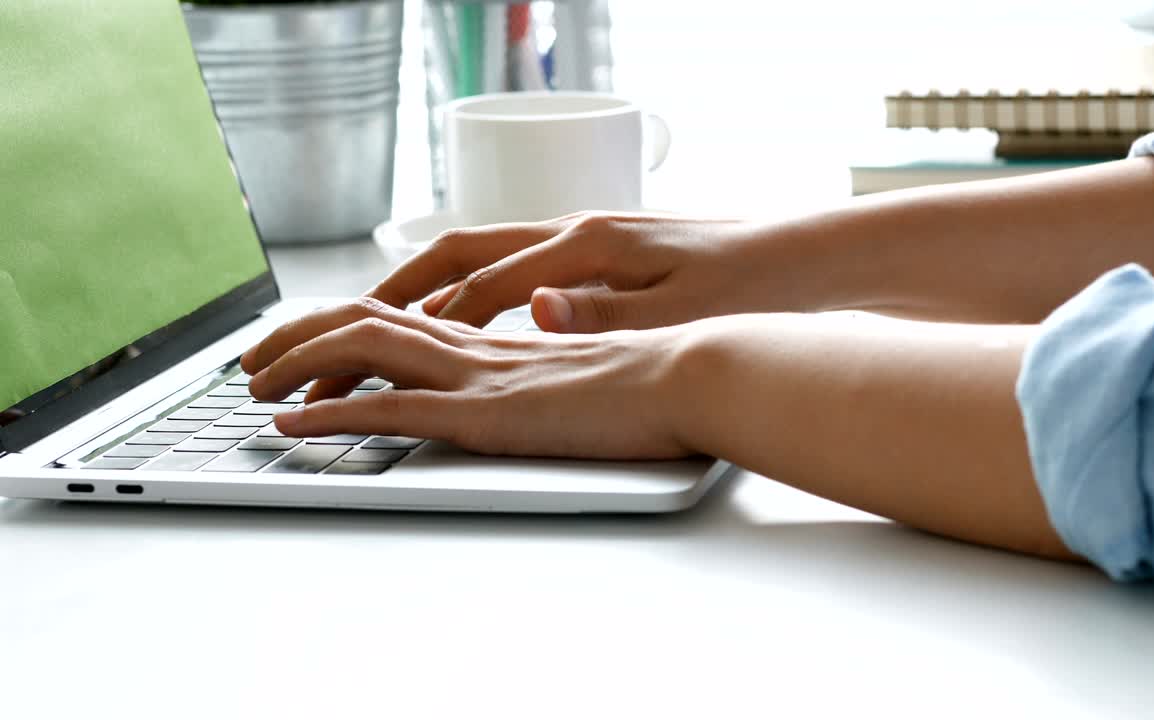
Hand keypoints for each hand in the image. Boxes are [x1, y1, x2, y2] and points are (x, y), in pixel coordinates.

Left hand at [238, 298, 692, 458]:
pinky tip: (291, 425)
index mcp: (507, 332)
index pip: (412, 312)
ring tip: (254, 387)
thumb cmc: (667, 372)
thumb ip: (560, 349)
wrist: (699, 373)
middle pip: (369, 317)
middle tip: (260, 360)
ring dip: (298, 364)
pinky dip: (328, 414)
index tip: (318, 340)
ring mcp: (480, 374)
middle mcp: (483, 343)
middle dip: (303, 335)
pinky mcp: (485, 413)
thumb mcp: (602, 359)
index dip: (354, 320)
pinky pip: (388, 406)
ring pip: (363, 348)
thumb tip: (535, 342)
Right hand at [369, 211, 784, 333]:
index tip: (376, 355)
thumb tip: (532, 308)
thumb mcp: (678, 310)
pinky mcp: (607, 253)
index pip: (484, 282)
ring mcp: (588, 240)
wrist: (807, 263)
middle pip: (464, 251)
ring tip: (387, 316)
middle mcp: (577, 233)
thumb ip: (599, 311)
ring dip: (431, 283)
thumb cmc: (751, 287)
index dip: (429, 321)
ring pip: (485, 253)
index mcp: (588, 246)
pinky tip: (467, 314)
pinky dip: (476, 288)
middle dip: (401, 285)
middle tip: (346, 320)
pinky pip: (518, 265)